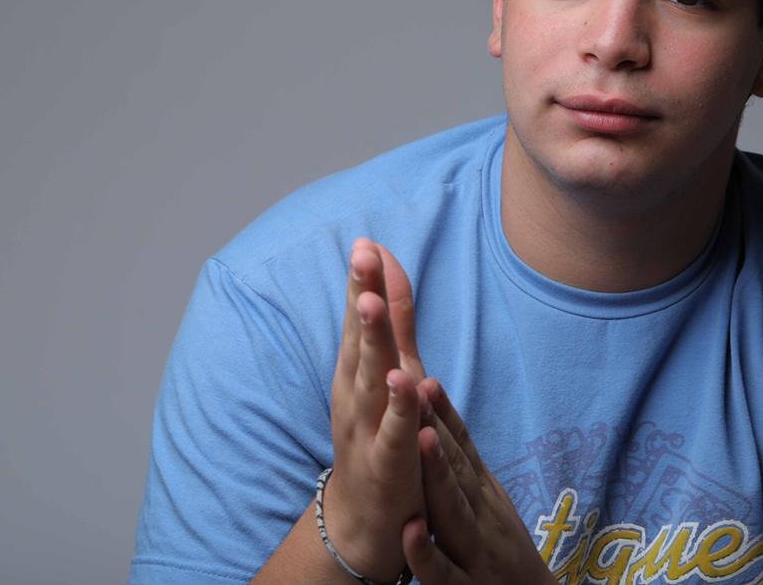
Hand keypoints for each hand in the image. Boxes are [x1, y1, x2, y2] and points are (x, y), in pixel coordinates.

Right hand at [321, 238, 428, 581]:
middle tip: (361, 257)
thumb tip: (386, 265)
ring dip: (370, 343)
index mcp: (358, 373)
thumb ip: (392, 322)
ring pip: (371, 381)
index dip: (363, 282)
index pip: (360, 320)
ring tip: (370, 305)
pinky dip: (400, 409)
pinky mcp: (388, 465)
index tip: (366, 242)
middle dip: (360, 298)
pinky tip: (406, 383)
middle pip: (360, 341)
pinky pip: (396, 433)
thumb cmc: (377, 436)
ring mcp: (368, 430)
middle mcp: (356, 395)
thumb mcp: (387, 373)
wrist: (367, 520)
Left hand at [402, 379, 557, 584]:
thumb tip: (439, 425)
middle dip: (436, 426)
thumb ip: (466, 472)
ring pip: (453, 509)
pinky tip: (411, 530)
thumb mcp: (490, 506)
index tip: (421, 374)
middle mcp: (482, 515)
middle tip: (415, 387)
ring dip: (439, 474)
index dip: (442, 411)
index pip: (462, 447)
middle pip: (458, 466)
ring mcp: (475, 550)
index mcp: (484, 494)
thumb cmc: (502, 554)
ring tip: (421, 439)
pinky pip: (442, 572)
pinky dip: (426, 551)